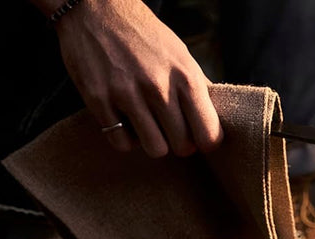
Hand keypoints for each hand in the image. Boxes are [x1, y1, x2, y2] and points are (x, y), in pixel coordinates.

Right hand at [49, 0, 222, 156]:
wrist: (95, 8)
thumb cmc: (145, 35)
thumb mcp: (181, 54)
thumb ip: (198, 86)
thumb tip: (218, 116)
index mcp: (186, 77)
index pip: (209, 134)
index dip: (206, 141)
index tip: (198, 136)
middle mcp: (159, 87)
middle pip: (182, 147)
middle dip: (180, 143)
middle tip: (172, 130)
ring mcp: (127, 94)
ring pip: (155, 149)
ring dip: (154, 143)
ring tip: (150, 126)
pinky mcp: (98, 100)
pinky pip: (122, 143)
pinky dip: (126, 139)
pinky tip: (126, 122)